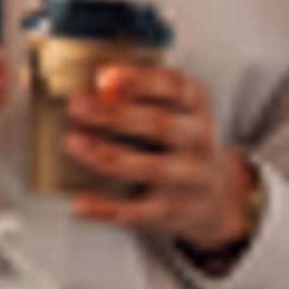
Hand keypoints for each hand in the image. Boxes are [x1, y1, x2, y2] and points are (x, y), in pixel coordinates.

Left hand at [58, 56, 256, 253]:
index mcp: (197, 106)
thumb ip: (143, 94)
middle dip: (115, 115)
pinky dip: (106, 208)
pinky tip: (81, 202)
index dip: (140, 81)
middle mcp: (198, 140)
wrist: (215, 195)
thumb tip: (98, 85)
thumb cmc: (180, 141)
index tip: (105, 76)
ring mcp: (188, 178)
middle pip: (160, 125)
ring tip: (74, 142)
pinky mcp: (172, 211)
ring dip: (107, 155)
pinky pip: (137, 212)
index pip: (175, 88)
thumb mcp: (176, 109)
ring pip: (149, 168)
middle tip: (77, 106)